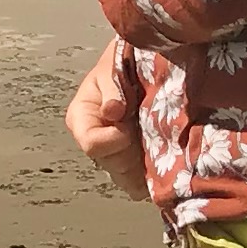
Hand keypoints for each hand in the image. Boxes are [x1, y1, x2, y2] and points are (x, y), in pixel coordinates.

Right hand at [65, 45, 149, 200]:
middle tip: (149, 128)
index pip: (92, 143)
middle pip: (112, 165)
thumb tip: (111, 110)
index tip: (130, 122)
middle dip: (132, 152)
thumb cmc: (124, 64)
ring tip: (158, 140)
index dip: (114, 139)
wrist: (145, 67)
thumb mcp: (113, 66)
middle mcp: (94, 141)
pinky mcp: (131, 165)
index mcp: (81, 118)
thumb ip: (111, 86)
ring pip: (127, 177)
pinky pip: (141, 183)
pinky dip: (155, 175)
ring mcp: (113, 156)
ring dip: (145, 163)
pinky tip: (165, 156)